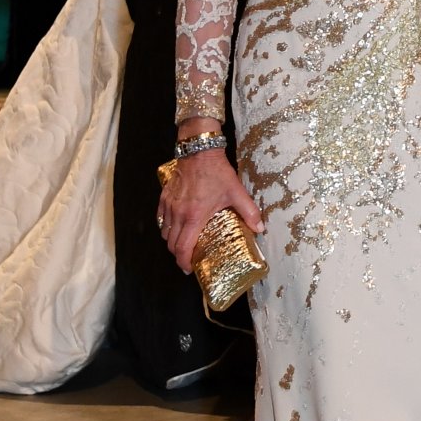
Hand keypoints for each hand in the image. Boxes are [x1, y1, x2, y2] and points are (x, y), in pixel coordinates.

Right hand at [158, 148, 264, 274]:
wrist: (199, 151)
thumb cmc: (217, 173)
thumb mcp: (236, 192)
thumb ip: (249, 212)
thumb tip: (260, 228)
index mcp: (194, 217)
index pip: (183, 247)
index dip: (184, 261)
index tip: (189, 268)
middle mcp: (179, 214)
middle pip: (171, 244)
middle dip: (178, 255)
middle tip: (188, 259)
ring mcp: (169, 205)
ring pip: (165, 232)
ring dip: (172, 242)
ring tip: (183, 244)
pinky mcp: (164, 197)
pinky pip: (161, 218)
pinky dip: (166, 227)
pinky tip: (174, 227)